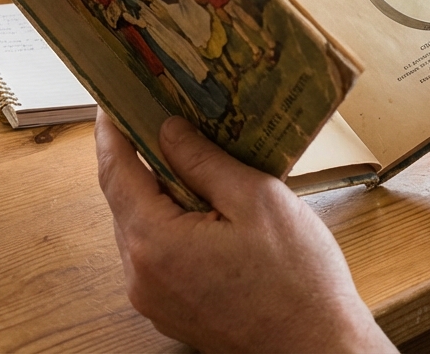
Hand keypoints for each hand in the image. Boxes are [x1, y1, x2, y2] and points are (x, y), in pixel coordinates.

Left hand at [95, 110, 394, 353]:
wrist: (319, 349)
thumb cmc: (298, 281)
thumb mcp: (257, 200)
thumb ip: (205, 162)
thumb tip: (168, 131)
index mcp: (155, 242)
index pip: (115, 172)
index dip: (110, 132)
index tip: (111, 101)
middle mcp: (141, 275)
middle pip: (124, 201)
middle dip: (137, 159)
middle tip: (154, 119)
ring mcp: (153, 299)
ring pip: (140, 230)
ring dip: (156, 194)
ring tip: (185, 160)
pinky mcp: (171, 312)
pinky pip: (156, 256)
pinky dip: (168, 226)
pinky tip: (200, 209)